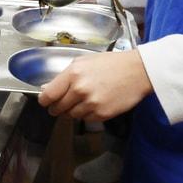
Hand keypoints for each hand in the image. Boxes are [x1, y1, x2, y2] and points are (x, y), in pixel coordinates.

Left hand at [37, 48, 152, 121]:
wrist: (137, 71)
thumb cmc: (111, 64)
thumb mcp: (83, 62)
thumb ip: (64, 76)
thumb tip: (46, 88)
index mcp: (73, 74)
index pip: (48, 95)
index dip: (44, 101)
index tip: (46, 102)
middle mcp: (80, 90)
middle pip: (58, 108)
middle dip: (57, 108)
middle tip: (61, 104)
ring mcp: (91, 104)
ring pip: (71, 116)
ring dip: (72, 111)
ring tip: (82, 102)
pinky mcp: (102, 114)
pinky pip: (86, 119)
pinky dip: (86, 115)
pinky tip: (93, 104)